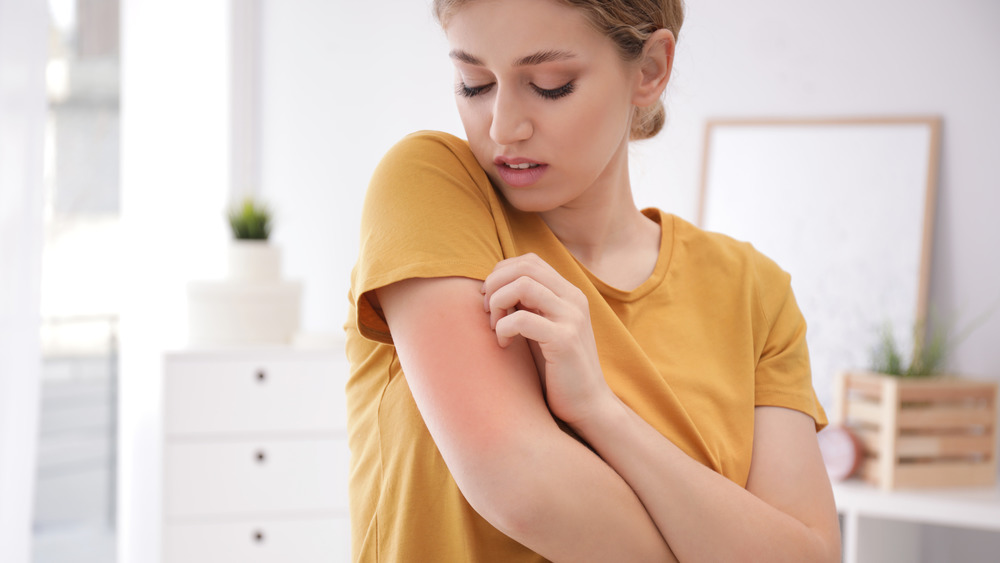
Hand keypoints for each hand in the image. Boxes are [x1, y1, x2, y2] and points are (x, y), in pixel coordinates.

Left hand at [481, 253, 612, 425]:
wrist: (588, 405)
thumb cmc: (557, 369)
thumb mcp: (542, 328)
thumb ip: (528, 305)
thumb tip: (492, 286)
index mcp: (569, 293)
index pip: (529, 261)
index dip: (501, 273)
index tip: (490, 299)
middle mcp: (573, 299)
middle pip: (524, 267)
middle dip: (495, 284)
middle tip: (487, 311)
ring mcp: (571, 318)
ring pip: (522, 285)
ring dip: (498, 303)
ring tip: (495, 326)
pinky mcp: (564, 341)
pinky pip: (522, 319)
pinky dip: (503, 328)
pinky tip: (504, 344)